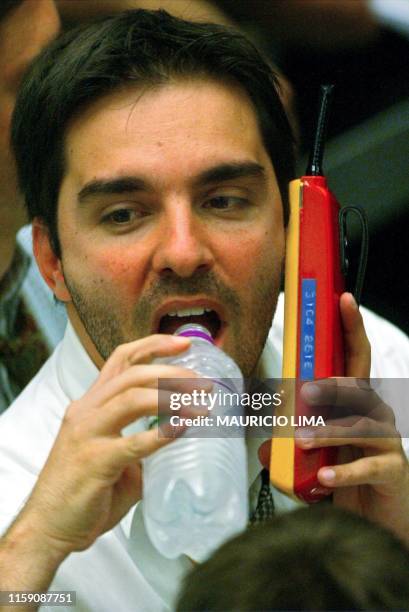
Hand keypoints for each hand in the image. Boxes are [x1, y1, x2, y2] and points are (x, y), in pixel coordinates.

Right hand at [15, 334, 202, 555]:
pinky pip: (134, 443)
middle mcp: (87, 411)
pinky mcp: (95, 462)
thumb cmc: (80, 490)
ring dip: (171, 396)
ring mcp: (89, 434)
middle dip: (172, 372)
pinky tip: (183, 430)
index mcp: (91, 404)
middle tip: (201, 381)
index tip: (184, 343)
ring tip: (199, 403)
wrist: (49, 527)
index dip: (153, 346)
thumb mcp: (109, 450)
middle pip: (132, 374)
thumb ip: (137, 438)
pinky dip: (163, 434)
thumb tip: (172, 437)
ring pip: (131, 398)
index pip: (121, 359)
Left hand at [296, 293, 408, 544]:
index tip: (342, 298)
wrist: (378, 513)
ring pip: (358, 426)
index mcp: (354, 400)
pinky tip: (325, 477)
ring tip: (302, 439)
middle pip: (358, 386)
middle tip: (306, 389)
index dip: (350, 326)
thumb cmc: (348, 470)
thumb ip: (290, 448)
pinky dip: (344, 471)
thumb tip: (265, 449)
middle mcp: (373, 413)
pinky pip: (367, 467)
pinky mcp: (391, 469)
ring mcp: (386, 440)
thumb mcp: (314, 454)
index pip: (353, 356)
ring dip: (327, 431)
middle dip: (333, 384)